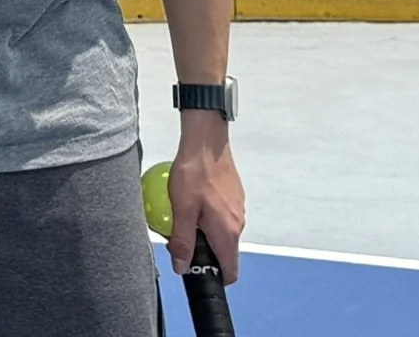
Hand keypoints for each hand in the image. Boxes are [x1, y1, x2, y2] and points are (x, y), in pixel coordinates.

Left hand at [166, 119, 244, 283]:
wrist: (206, 142)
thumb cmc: (195, 171)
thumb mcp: (182, 209)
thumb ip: (183, 241)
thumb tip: (182, 266)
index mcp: (227, 232)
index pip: (230, 271)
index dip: (214, 276)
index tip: (196, 271)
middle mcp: (238, 224)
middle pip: (223, 253)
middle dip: (203, 252)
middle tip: (180, 238)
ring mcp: (238, 210)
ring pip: (221, 233)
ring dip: (203, 232)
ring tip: (182, 216)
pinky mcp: (234, 197)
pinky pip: (221, 216)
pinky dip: (206, 216)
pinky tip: (191, 201)